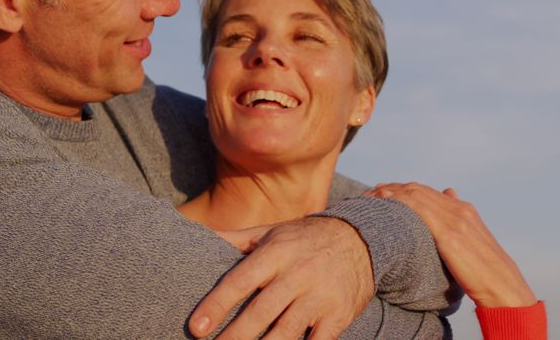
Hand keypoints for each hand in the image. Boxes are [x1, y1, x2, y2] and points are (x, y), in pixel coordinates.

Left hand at [189, 216, 374, 338]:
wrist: (362, 237)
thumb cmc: (305, 238)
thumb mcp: (272, 231)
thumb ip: (236, 239)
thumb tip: (199, 233)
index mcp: (276, 252)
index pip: (240, 281)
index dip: (216, 305)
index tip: (197, 327)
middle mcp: (297, 274)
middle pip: (260, 313)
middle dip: (234, 336)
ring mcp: (319, 296)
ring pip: (285, 333)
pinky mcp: (338, 315)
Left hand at [365, 183, 536, 307]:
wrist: (502, 284)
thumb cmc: (484, 269)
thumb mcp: (472, 242)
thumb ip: (458, 224)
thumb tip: (448, 195)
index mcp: (464, 210)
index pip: (427, 192)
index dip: (403, 190)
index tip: (384, 191)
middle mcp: (458, 209)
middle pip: (418, 190)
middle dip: (392, 188)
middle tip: (371, 191)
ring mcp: (454, 219)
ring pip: (415, 195)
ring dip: (390, 192)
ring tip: (371, 195)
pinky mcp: (449, 233)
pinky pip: (419, 209)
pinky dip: (399, 201)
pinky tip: (384, 202)